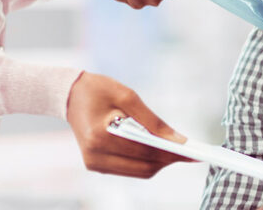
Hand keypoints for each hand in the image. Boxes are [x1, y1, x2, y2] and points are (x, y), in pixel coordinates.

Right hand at [67, 72, 190, 177]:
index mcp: (100, 137)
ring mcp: (94, 163)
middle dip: (168, 160)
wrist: (69, 95)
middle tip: (190, 152)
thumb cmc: (99, 90)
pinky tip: (158, 150)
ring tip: (177, 150)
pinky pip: (129, 169)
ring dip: (159, 162)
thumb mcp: (128, 97)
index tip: (192, 152)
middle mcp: (95, 156)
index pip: (144, 152)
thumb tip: (178, 140)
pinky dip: (146, 161)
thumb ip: (154, 121)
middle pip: (144, 168)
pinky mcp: (96, 165)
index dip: (171, 153)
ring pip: (139, 172)